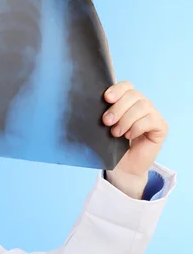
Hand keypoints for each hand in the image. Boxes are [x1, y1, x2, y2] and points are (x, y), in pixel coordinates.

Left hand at [102, 81, 168, 197]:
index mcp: (127, 101)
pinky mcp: (161, 126)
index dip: (117, 89)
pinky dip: (137, 127)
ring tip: (115, 133)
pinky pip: (151, 120)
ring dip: (126, 119)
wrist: (122, 166)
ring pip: (142, 106)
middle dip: (118, 108)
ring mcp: (153, 114)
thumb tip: (92, 105)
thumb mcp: (103, 128)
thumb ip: (103, 114)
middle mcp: (142, 105)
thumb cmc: (111, 146)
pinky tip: (128, 136)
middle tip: (106, 122)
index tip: (106, 98)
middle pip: (134, 95)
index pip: (126, 86)